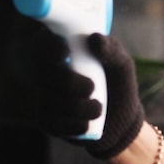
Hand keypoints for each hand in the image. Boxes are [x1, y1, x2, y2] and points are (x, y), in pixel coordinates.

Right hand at [36, 30, 144, 158]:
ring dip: (78, 107)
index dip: (50, 46)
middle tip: (91, 87)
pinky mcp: (46, 120)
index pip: (43, 42)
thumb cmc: (117, 84)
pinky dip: (73, 125)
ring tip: (98, 108)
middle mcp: (46, 72)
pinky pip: (51, 123)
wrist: (120, 119)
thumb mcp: (121, 65)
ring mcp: (43, 96)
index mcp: (62, 51)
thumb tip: (94, 39)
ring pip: (49, 101)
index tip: (66, 52)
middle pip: (43, 73)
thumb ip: (111, 50)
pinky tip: (86, 124)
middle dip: (68, 82)